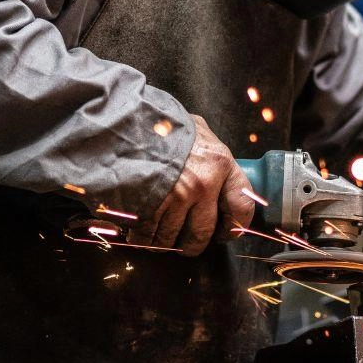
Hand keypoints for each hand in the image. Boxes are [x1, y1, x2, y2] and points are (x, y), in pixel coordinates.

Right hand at [145, 115, 253, 253]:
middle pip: (203, 234)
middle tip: (185, 242)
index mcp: (219, 163)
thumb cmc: (159, 123)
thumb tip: (217, 171)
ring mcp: (173, 198)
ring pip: (172, 240)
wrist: (120, 119)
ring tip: (157, 233)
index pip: (241, 206)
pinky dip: (141, 239)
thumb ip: (209, 155)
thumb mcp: (196, 131)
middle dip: (193, 244)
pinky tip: (138, 229)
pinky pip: (147, 238)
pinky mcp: (146, 208)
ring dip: (164, 242)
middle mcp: (201, 184)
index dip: (235, 227)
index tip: (225, 233)